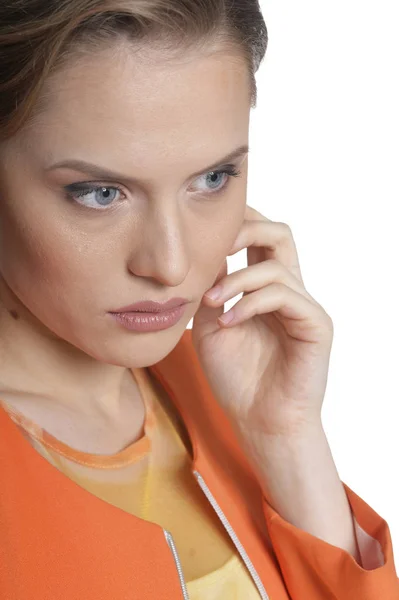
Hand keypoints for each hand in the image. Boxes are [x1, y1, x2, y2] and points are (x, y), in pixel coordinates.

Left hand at [191, 205, 333, 439]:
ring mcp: (304, 305)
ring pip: (276, 265)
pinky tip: (230, 322)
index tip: (201, 232)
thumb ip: (212, 289)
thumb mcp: (211, 325)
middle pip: (279, 233)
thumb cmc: (236, 377)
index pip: (259, 238)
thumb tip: (203, 253)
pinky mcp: (315, 324)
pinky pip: (284, 295)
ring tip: (211, 302)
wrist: (258, 421)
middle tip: (215, 246)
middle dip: (245, 229)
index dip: (236, 224)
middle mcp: (288, 290)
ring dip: (237, 280)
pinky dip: (251, 303)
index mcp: (264, 288)